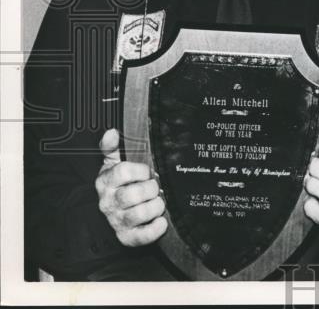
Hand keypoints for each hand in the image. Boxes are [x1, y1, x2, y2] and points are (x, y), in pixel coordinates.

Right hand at [95, 128, 167, 246]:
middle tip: (156, 187)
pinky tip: (161, 221)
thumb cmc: (120, 185)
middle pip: (131, 194)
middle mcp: (109, 202)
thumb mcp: (114, 164)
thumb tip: (111, 132)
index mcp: (106, 182)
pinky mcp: (127, 236)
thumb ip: (112, 148)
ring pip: (138, 214)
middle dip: (150, 189)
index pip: (122, 172)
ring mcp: (117, 220)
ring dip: (155, 206)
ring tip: (159, 201)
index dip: (140, 170)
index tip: (147, 172)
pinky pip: (141, 236)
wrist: (116, 212)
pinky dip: (154, 229)